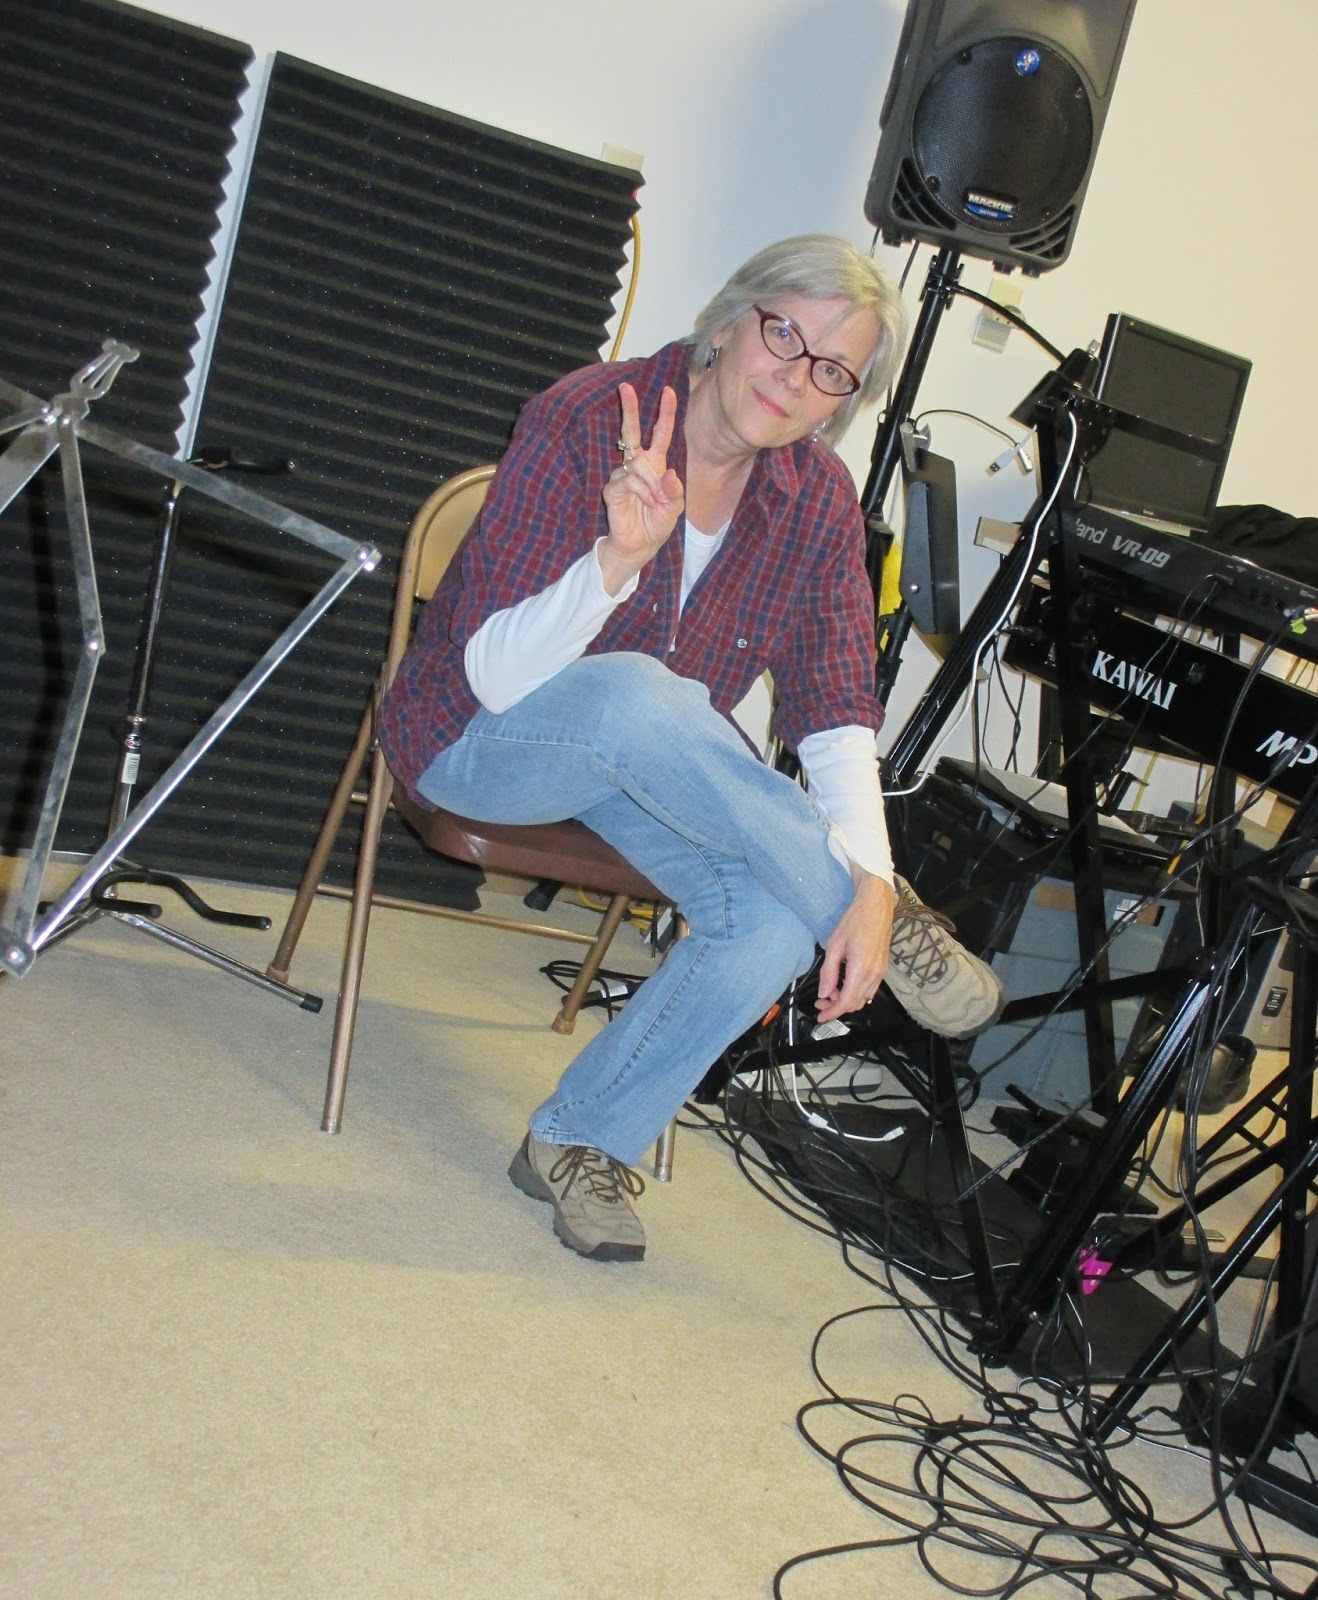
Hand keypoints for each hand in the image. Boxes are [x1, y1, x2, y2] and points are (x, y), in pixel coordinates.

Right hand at [599, 382, 683, 592]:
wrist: (638, 546)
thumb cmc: (656, 525)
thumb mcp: (674, 508)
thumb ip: (674, 491)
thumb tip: (669, 473)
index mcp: (655, 466)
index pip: (660, 434)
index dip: (665, 413)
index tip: (668, 391)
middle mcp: (637, 465)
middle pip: (632, 431)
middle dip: (630, 409)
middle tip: (625, 387)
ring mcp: (623, 475)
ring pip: (638, 464)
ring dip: (651, 483)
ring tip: (655, 501)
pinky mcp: (613, 488)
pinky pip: (628, 479)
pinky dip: (640, 490)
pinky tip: (644, 502)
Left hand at [815, 871, 895, 1023]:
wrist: (876, 906)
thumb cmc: (854, 921)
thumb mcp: (834, 945)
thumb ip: (828, 972)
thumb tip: (824, 993)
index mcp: (861, 969)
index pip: (846, 1002)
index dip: (832, 1013)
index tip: (820, 1016)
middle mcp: (874, 975)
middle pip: (855, 1004)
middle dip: (836, 1007)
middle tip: (821, 1001)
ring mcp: (881, 973)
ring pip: (862, 998)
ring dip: (846, 1000)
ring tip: (830, 990)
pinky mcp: (883, 969)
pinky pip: (869, 990)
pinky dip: (855, 992)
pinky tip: (844, 983)